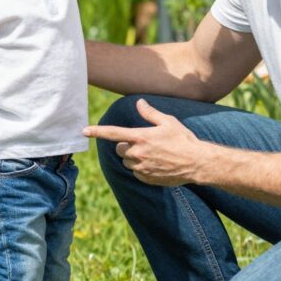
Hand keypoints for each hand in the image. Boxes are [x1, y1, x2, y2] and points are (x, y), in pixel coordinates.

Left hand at [83, 98, 205, 185]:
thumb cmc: (183, 139)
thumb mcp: (168, 121)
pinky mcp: (146, 178)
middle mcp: (137, 153)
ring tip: (152, 153)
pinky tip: (156, 164)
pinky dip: (141, 168)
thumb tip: (139, 102)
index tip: (84, 131)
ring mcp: (141, 167)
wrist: (196, 163)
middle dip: (126, 145)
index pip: (113, 133)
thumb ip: (150, 113)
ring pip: (127, 161)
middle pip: (119, 149)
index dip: (97, 131)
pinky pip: (135, 172)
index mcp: (140, 137)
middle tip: (143, 142)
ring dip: (133, 157)